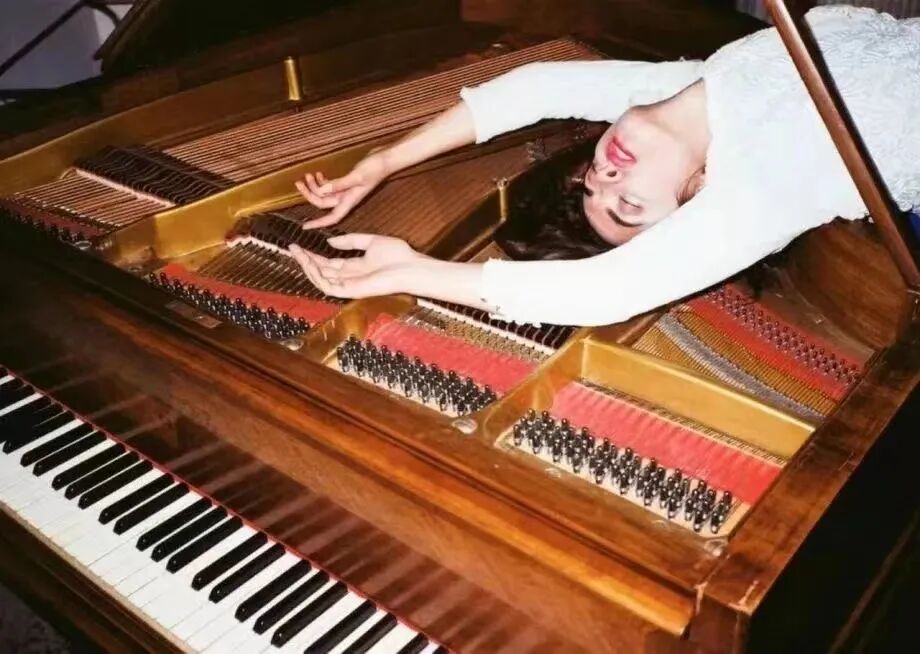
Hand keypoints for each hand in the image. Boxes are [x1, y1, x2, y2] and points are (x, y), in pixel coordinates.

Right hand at [288, 233, 421, 298]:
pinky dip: (317, 277)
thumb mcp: (370, 241)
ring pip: (321, 280)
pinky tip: (309, 264)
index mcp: (355, 267)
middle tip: (291, 248)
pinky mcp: (351, 291)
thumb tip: (330, 240)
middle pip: (321, 271)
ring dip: (307, 267)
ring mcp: (349, 286)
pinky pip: (328, 287)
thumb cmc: (398, 255)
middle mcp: (350, 278)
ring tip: (297, 253)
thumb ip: (350, 241)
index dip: (312, 255)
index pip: (328, 263)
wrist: (410, 267)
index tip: (298, 245)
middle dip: (305, 260)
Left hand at [295, 153, 388, 228]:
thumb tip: (321, 191)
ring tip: (308, 174)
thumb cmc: (375, 168)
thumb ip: (339, 184)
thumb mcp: (356, 176)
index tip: (304, 226)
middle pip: (323, 203)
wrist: (386, 159)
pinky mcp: (347, 182)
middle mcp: (347, 198)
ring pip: (325, 193)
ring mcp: (346, 190)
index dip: (318, 223)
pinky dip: (322, 181)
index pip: (332, 217)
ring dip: (314, 186)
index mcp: (350, 200)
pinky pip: (330, 186)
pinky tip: (318, 173)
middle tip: (299, 182)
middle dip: (309, 194)